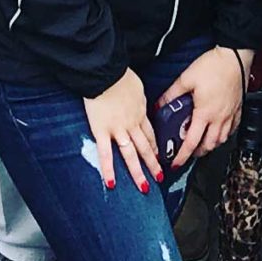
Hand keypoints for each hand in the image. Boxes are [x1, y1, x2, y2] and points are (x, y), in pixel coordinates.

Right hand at [83, 69, 160, 192]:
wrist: (106, 72)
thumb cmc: (120, 75)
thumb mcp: (137, 86)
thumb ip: (137, 98)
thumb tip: (137, 101)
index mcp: (140, 112)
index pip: (150, 133)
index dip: (155, 146)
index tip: (158, 156)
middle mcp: (132, 124)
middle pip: (145, 147)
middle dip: (152, 164)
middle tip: (159, 178)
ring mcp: (118, 129)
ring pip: (131, 155)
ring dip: (138, 173)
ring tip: (144, 187)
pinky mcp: (102, 131)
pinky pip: (106, 153)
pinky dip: (108, 169)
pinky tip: (111, 183)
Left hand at [159, 46, 249, 170]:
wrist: (235, 56)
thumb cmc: (214, 65)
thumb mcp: (186, 78)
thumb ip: (171, 94)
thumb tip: (159, 105)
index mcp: (204, 114)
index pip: (192, 143)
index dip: (182, 156)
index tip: (176, 163)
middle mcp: (219, 118)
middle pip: (208, 146)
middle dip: (197, 154)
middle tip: (188, 153)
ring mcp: (230, 115)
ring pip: (221, 140)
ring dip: (210, 145)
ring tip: (202, 143)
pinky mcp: (238, 109)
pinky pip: (232, 130)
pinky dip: (224, 135)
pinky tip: (219, 131)